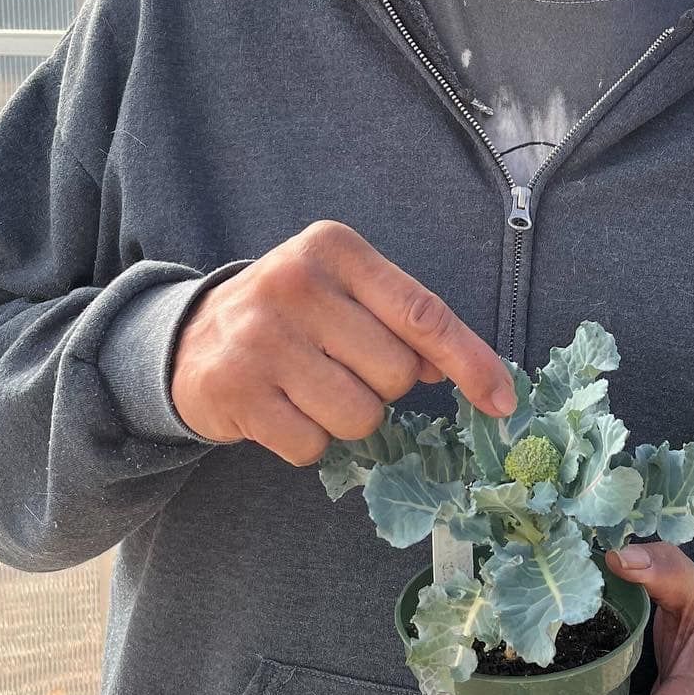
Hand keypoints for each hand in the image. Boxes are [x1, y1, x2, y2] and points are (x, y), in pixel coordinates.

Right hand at [170, 220, 516, 460]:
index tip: (503, 401)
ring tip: (309, 389)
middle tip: (340, 368)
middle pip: (395, 374)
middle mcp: (294, 283)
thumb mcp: (346, 294)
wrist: (190, 339)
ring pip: (359, 416)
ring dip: (346, 419)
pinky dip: (307, 441)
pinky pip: (312, 446)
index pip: (423, 312)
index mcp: (334, 248)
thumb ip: (403, 321)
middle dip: (382, 387)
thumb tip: (461, 370)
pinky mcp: (234, 389)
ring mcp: (259, 337)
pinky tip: (281, 409)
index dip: (470, 362)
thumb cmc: (293, 316)